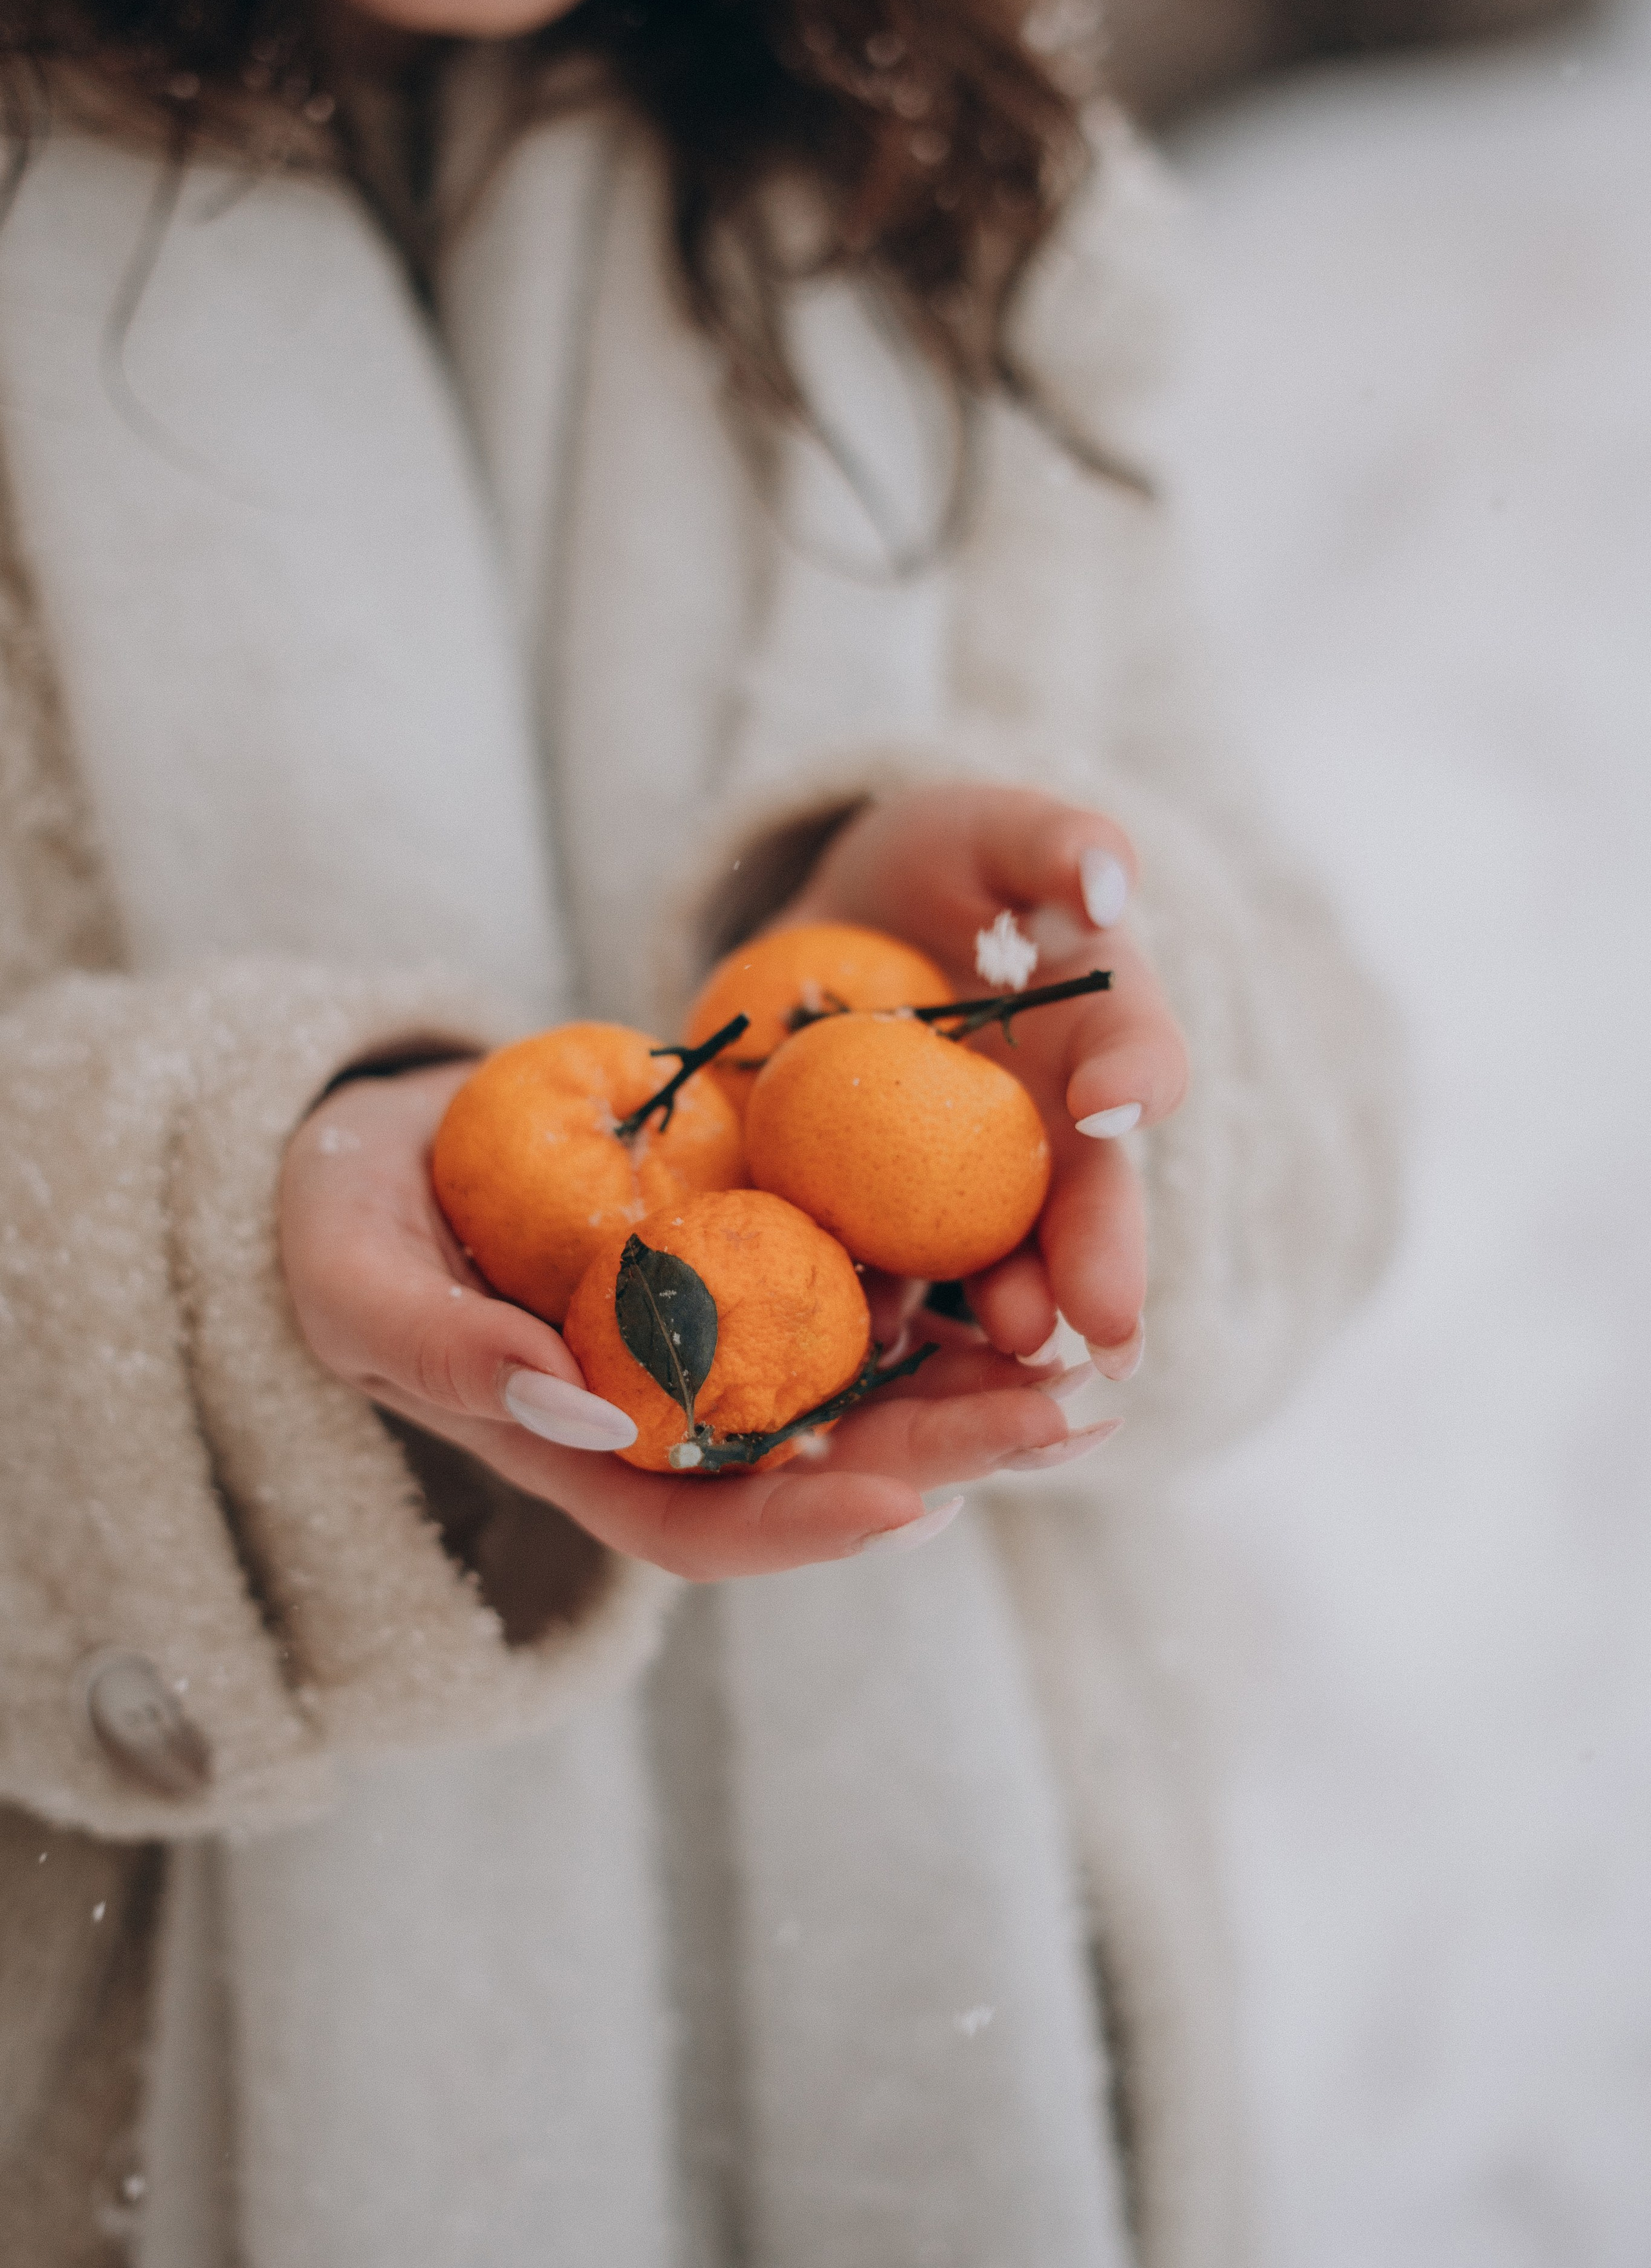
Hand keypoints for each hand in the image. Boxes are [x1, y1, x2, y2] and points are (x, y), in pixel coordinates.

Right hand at [280, 1063, 1112, 1583]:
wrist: (375, 1135)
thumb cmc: (340, 1222)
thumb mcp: (356, 1283)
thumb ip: (444, 1353)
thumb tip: (586, 1409)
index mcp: (580, 1449)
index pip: (705, 1525)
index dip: (808, 1528)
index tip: (912, 1505)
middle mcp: (666, 1414)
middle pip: (821, 1465)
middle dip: (946, 1453)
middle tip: (1070, 1420)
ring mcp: (713, 1336)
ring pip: (861, 1381)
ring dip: (975, 1377)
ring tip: (1087, 1357)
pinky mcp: (745, 1251)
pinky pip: (856, 1278)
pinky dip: (939, 1277)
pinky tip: (1023, 1256)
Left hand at [778, 784, 1189, 1364]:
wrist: (851, 921)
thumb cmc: (948, 867)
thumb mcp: (994, 832)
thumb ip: (1055, 843)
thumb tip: (1105, 881)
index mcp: (1099, 1035)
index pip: (1138, 1057)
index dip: (1137, 1079)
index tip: (1116, 1102)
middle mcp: (1053, 1127)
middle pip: (1086, 1197)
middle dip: (1096, 1258)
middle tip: (1103, 1321)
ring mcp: (970, 1179)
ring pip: (1002, 1255)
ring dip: (1007, 1306)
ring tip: (1005, 1347)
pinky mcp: (879, 1210)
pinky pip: (890, 1266)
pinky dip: (884, 1304)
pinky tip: (870, 1341)